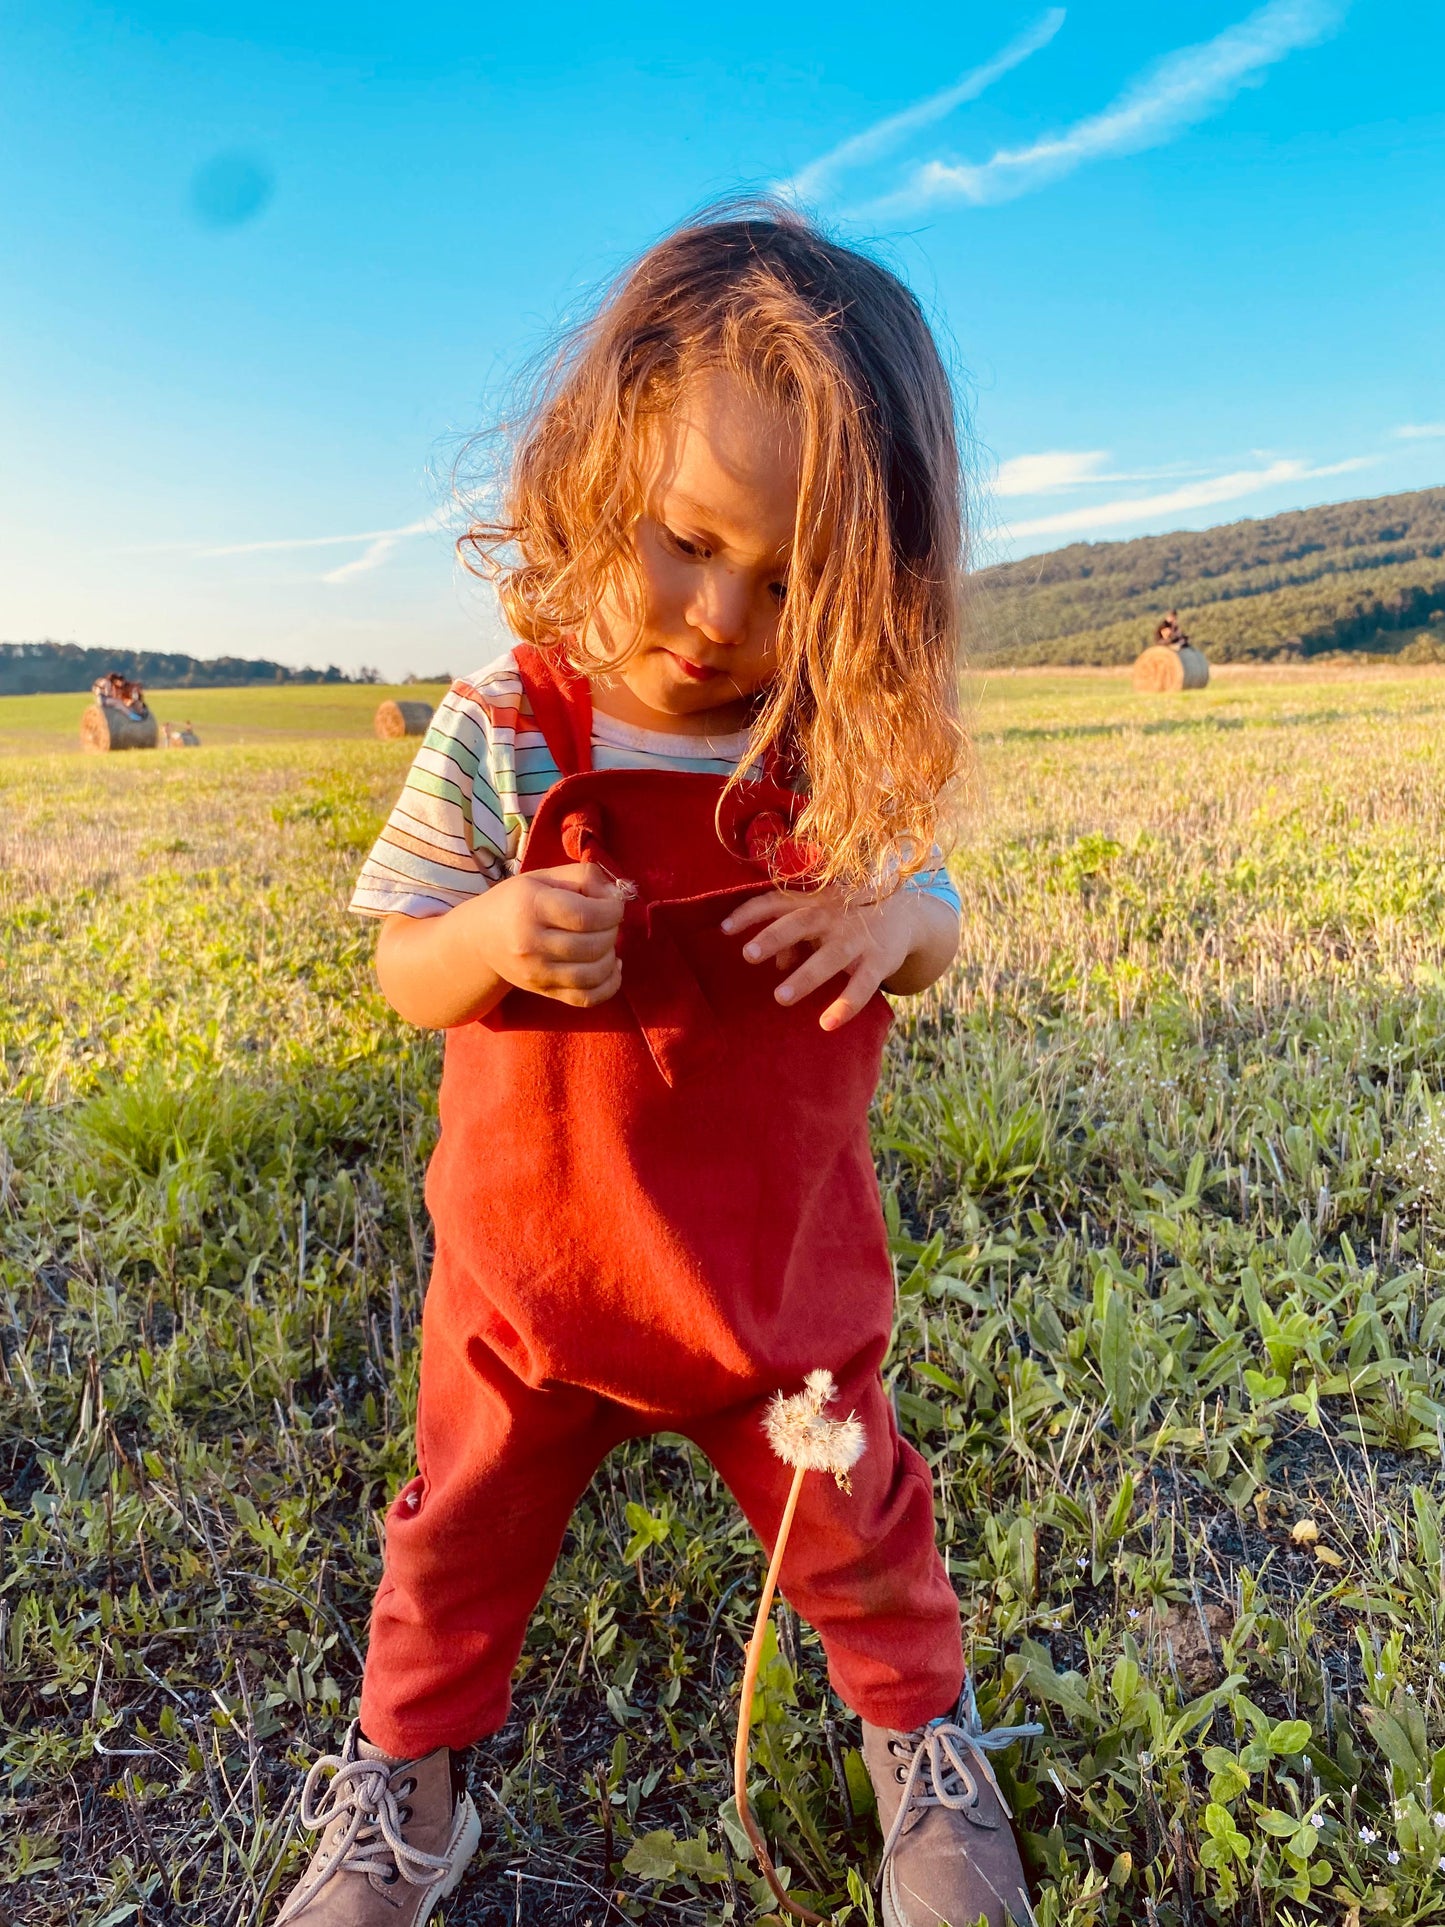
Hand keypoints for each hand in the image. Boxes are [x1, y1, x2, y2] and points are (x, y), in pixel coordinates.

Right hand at [473, 862, 624, 1007]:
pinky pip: (586, 999)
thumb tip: (616, 895)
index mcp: (531, 907)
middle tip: (608, 922)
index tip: (613, 905)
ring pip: (592, 975)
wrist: (480, 939)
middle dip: (613, 931)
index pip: (585, 916)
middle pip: (592, 945)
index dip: (612, 910)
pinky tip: (611, 968)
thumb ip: (583, 877)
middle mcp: (531, 944)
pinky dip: (609, 985)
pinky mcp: (543, 991)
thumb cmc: (517, 902)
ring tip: (607, 943)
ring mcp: (536, 973)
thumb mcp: (543, 877)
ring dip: (611, 957)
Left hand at [721, 886, 923, 1030]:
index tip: (723, 928)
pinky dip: (845, 1005)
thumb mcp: (820, 920)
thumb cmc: (846, 918)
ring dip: (805, 977)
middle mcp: (834, 916)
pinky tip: (827, 1024)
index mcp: (814, 901)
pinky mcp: (879, 961)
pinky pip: (862, 986)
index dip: (749, 912)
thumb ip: (795, 938)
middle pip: (801, 923)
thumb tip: (776, 964)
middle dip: (774, 937)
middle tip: (748, 955)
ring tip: (780, 997)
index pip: (776, 902)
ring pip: (830, 957)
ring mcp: (858, 938)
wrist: (906, 914)